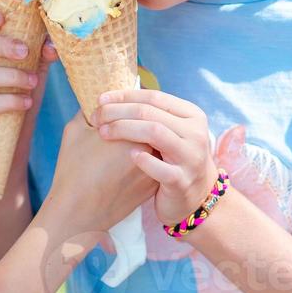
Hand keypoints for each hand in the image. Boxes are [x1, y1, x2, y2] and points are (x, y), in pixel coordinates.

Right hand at [0, 10, 58, 166]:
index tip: (2, 17)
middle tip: (25, 51)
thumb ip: (38, 54)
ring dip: (10, 76)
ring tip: (32, 82)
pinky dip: (9, 100)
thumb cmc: (14, 100)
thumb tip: (51, 43)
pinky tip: (25, 102)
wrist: (7, 144)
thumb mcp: (29, 72)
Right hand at [44, 115, 156, 240]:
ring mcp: (154, 169)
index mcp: (135, 131)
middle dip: (138, 123)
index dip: (126, 106)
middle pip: (149, 126)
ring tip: (118, 148)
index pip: (139, 109)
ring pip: (152, 147)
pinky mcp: (152, 187)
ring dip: (142, 142)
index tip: (111, 111)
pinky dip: (142, 162)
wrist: (78, 213)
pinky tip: (122, 167)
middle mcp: (150, 149)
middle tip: (117, 127)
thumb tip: (100, 101)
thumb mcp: (75, 130)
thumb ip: (90, 110)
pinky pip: (151, 166)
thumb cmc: (73, 170)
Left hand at [93, 89, 219, 226]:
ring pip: (155, 132)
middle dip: (118, 112)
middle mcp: (195, 133)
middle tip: (96, 117)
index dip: (125, 96)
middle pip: (150, 112)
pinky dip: (143, 160)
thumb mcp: (171, 132)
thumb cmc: (174, 159)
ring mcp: (191, 157)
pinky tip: (128, 155)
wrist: (196, 196)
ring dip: (124, 129)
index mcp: (192, 115)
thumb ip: (153, 115)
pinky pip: (161, 168)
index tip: (101, 99)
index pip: (154, 97)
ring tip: (103, 133)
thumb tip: (115, 97)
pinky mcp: (182, 181)